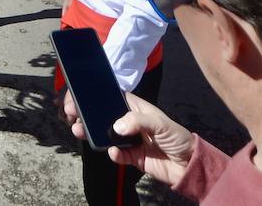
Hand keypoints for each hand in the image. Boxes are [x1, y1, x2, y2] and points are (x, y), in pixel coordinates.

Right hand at [63, 91, 195, 186]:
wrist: (189, 166)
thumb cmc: (177, 137)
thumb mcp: (161, 124)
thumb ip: (138, 121)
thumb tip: (116, 126)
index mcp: (136, 108)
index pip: (112, 97)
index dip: (95, 94)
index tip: (79, 95)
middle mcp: (130, 122)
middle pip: (103, 115)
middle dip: (87, 114)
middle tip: (72, 114)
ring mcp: (129, 139)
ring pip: (105, 134)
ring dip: (91, 132)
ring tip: (79, 131)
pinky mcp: (131, 157)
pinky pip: (116, 154)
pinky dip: (113, 154)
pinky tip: (114, 152)